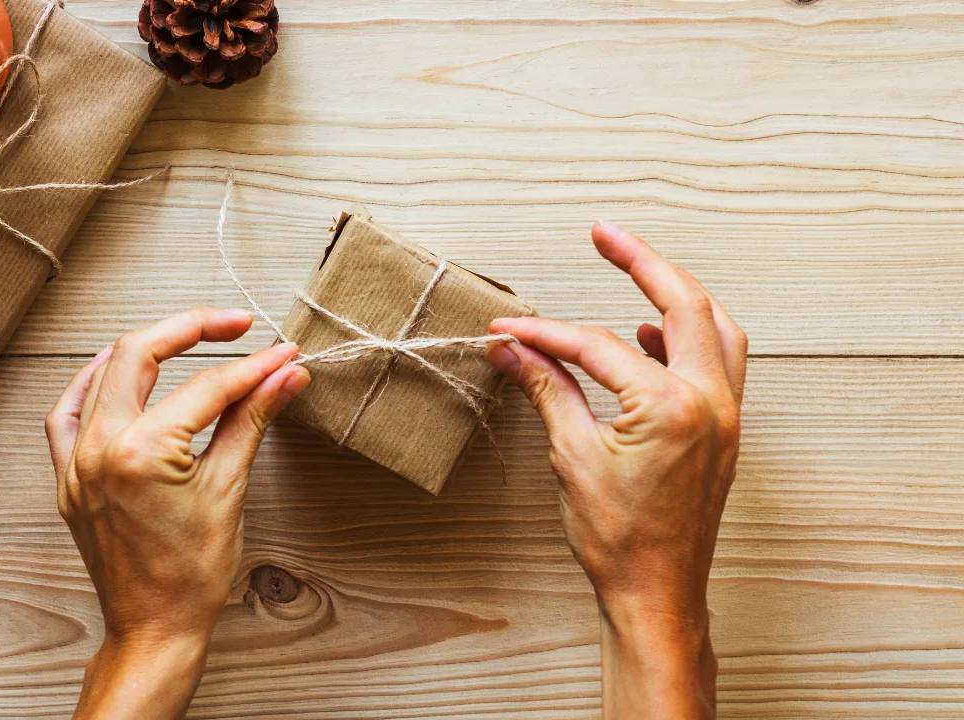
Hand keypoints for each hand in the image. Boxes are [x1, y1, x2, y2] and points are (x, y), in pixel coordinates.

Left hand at [45, 308, 310, 719]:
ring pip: (101, 374)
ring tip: (186, 337)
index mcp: (142, 451)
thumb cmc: (193, 574)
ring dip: (145, 349)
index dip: (253, 366)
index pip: (207, 386)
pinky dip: (90, 384)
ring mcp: (76, 463)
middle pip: (140, 353)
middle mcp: (99, 448)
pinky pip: (66, 414)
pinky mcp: (67, 479)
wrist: (154, 629)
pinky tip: (114, 371)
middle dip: (190, 329)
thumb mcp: (230, 489)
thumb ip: (252, 420)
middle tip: (236, 326)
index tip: (283, 354)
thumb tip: (285, 374)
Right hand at [488, 222, 745, 718]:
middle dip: (641, 261)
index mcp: (671, 406)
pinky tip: (651, 335)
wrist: (657, 593)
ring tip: (636, 271)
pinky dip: (690, 335)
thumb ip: (548, 389)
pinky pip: (719, 361)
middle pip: (683, 304)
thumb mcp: (572, 456)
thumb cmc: (617, 539)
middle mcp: (711, 401)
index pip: (597, 345)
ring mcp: (726, 415)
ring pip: (715, 327)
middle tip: (604, 232)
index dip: (545, 333)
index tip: (508, 328)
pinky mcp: (724, 430)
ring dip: (676, 294)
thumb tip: (513, 348)